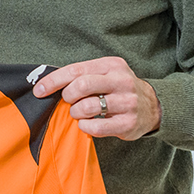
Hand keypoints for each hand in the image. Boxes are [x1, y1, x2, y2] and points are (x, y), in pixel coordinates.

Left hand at [32, 56, 160, 140]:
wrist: (154, 107)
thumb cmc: (119, 89)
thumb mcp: (106, 74)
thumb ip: (82, 76)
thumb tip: (46, 84)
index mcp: (112, 65)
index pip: (76, 70)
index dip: (53, 81)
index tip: (38, 90)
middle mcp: (121, 81)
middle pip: (82, 85)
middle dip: (68, 96)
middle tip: (69, 102)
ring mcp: (127, 102)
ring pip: (88, 107)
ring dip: (76, 113)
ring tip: (79, 113)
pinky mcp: (128, 123)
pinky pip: (96, 127)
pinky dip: (85, 127)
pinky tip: (87, 124)